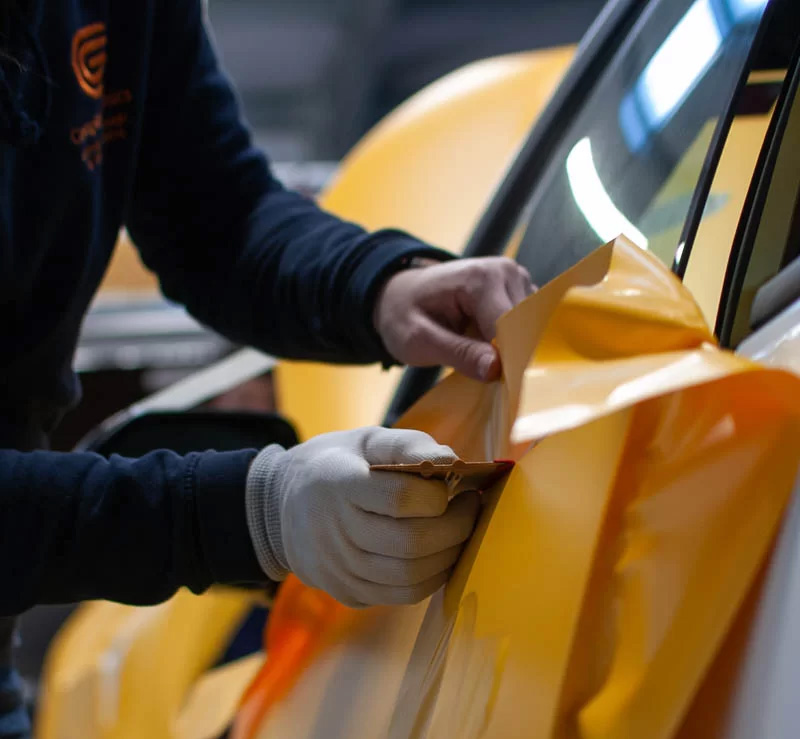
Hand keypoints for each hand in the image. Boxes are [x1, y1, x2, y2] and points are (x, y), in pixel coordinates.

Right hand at [245, 427, 479, 607]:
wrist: (280, 509)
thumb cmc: (334, 466)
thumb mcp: (363, 440)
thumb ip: (408, 445)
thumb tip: (452, 461)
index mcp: (338, 484)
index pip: (400, 499)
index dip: (438, 495)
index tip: (455, 484)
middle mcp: (335, 532)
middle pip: (411, 543)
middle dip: (457, 526)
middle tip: (471, 507)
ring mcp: (340, 569)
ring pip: (412, 576)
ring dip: (451, 554)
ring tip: (460, 529)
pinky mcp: (348, 593)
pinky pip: (403, 594)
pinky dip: (433, 575)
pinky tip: (440, 552)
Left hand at [374, 257, 534, 381]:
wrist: (400, 295)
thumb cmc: (404, 315)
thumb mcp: (419, 340)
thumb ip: (458, 353)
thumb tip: (496, 369)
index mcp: (481, 278)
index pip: (510, 328)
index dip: (504, 359)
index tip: (492, 383)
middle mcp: (505, 272)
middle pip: (523, 328)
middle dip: (507, 356)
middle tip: (477, 370)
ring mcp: (515, 280)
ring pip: (528, 329)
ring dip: (509, 349)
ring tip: (476, 353)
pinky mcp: (518, 292)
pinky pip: (526, 325)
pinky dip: (510, 342)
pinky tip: (486, 346)